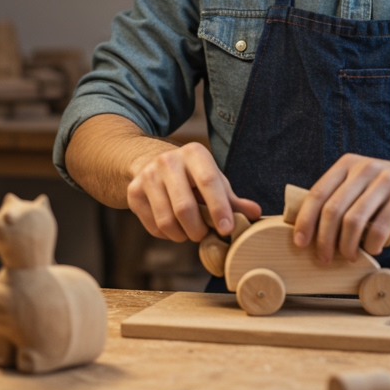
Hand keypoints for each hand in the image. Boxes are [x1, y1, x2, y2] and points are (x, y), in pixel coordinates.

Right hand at [126, 141, 261, 242]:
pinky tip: (173, 226)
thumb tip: (256, 214)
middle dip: (198, 230)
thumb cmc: (191, 176)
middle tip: (204, 235)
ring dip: (182, 236)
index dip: (219, 209)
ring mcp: (147, 176)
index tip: (227, 230)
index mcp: (194, 153)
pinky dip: (167, 235)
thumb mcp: (213, 180)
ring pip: (167, 221)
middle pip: (184, 207)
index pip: (208, 182)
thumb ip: (233, 200)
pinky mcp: (133, 192)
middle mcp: (168, 160)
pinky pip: (154, 227)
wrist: (149, 163)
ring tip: (189, 231)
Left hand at [291, 154, 389, 263]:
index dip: (305, 220)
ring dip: (347, 246)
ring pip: (354, 221)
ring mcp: (387, 180)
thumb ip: (340, 197)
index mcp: (349, 164)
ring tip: (349, 257)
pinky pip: (379, 228)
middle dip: (324, 239)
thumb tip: (306, 228)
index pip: (318, 193)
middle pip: (333, 209)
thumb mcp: (363, 185)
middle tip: (323, 258)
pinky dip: (371, 245)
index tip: (300, 243)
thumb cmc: (389, 193)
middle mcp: (366, 168)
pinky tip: (372, 250)